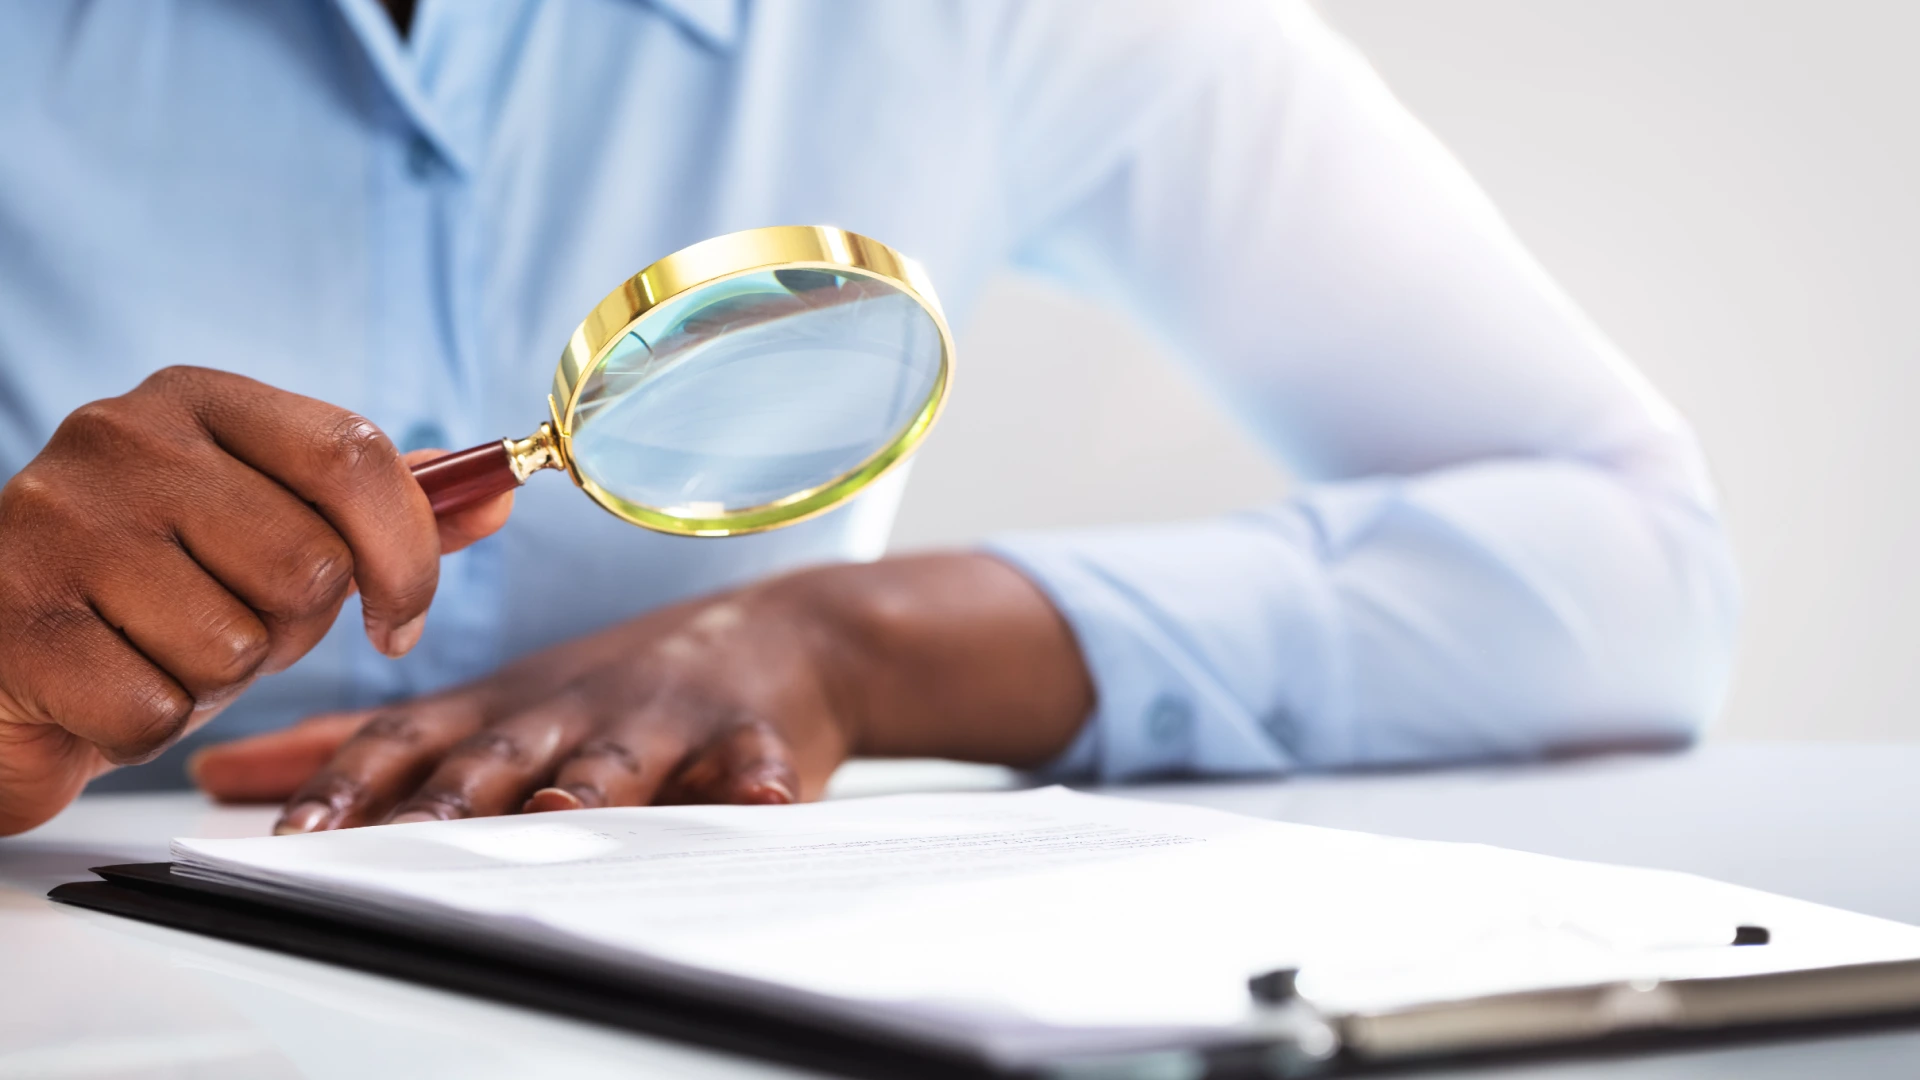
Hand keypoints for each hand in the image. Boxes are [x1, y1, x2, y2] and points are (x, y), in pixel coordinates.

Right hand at [0, 367, 510, 835]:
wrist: (4, 663)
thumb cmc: (156, 596)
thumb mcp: (276, 538)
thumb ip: (383, 515)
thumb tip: (496, 494)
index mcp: (199, 399)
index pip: (355, 455)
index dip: (403, 554)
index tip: (398, 618)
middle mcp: (121, 437)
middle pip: (307, 564)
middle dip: (291, 629)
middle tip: (229, 623)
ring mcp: (56, 522)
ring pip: (236, 644)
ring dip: (217, 681)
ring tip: (159, 650)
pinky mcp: (15, 621)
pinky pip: (157, 710)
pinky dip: (149, 726)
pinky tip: (107, 688)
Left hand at [190, 554, 1095, 830]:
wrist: (777, 633)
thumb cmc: (613, 684)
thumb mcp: (489, 704)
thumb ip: (363, 744)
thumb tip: (226, 773)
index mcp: (502, 709)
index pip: (410, 740)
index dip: (352, 783)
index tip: (296, 835)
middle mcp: (569, 710)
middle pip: (501, 756)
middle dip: (449, 795)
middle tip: (401, 833)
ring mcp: (659, 718)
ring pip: (617, 757)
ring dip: (591, 784)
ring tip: (567, 810)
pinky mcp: (748, 732)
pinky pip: (753, 757)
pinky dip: (756, 777)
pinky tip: (759, 796)